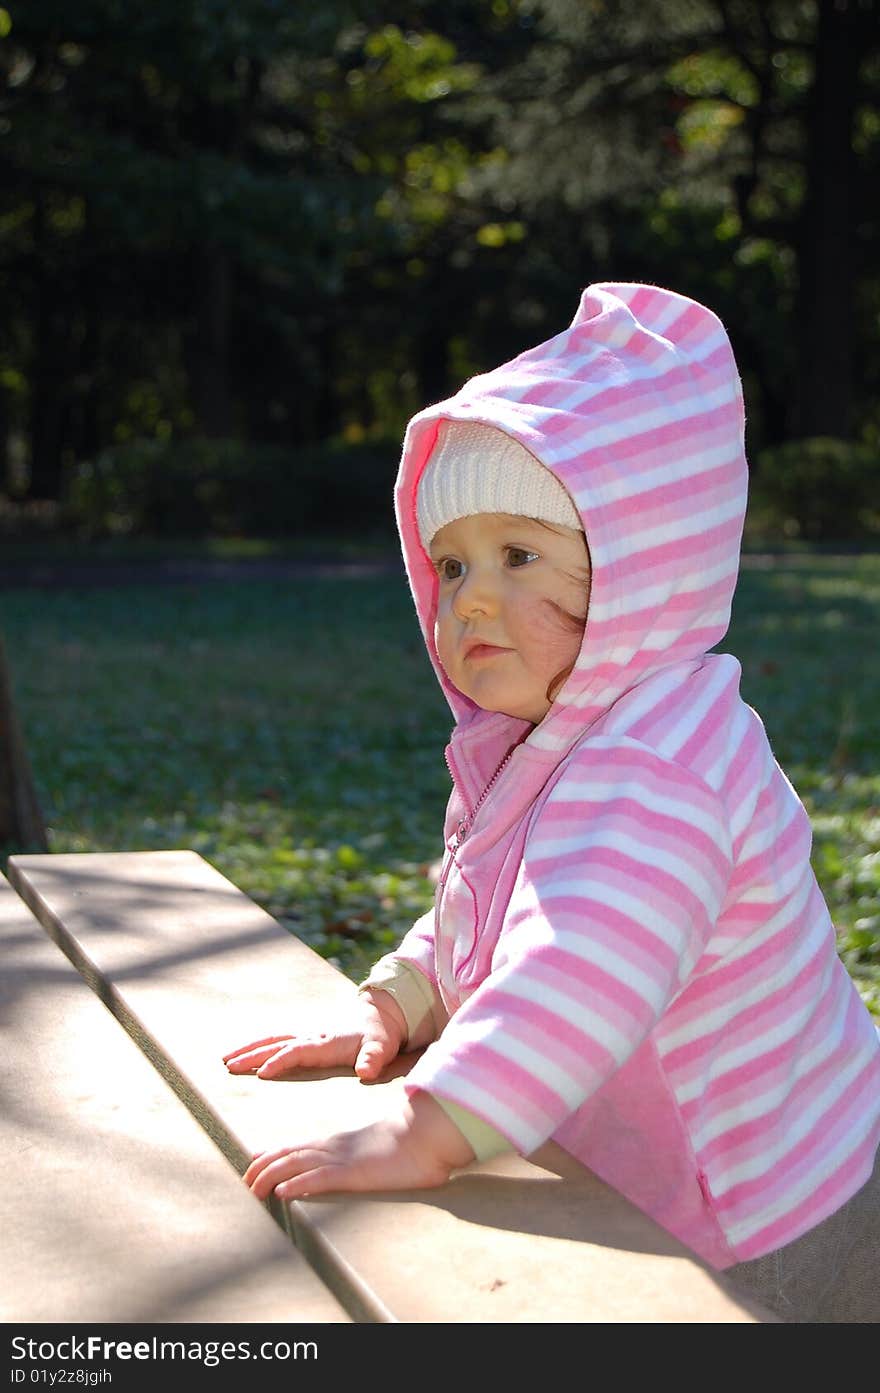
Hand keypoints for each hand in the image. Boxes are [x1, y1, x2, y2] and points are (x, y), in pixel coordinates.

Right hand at [222, 989, 406, 1081]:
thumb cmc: (380, 1037)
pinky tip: (246, 1057)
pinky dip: (260, 1048)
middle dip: (252, 1054)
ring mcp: (308, 1037)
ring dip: (250, 1049)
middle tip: (228, 1065)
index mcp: (327, 1042)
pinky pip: (278, 1043)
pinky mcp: (307, 1041)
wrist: (380, 1018)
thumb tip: (366, 1072)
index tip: (262, 1073)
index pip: (298, 1051)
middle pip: (277, 1043)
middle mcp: (313, 1037)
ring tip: (227, 1060)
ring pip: (273, 1041)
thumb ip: (373, 1059)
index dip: (280, 1061)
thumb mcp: (381, 1048)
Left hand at [243, 1090, 474, 1200]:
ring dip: (270, 1177)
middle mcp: (333, 1148)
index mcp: (336, 1142)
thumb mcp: (373, 1152)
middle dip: (261, 1168)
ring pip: (296, 1165)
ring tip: (251, 1189)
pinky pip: (320, 1179)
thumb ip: (356, 1158)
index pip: (295, 1147)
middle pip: (288, 1155)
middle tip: (242, 1182)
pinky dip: (299, 1185)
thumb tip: (348, 1166)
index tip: (251, 1163)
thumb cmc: (406, 1145)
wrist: (425, 1135)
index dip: (271, 1155)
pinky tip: (283, 1194)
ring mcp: (342, 1159)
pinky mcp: (354, 1173)